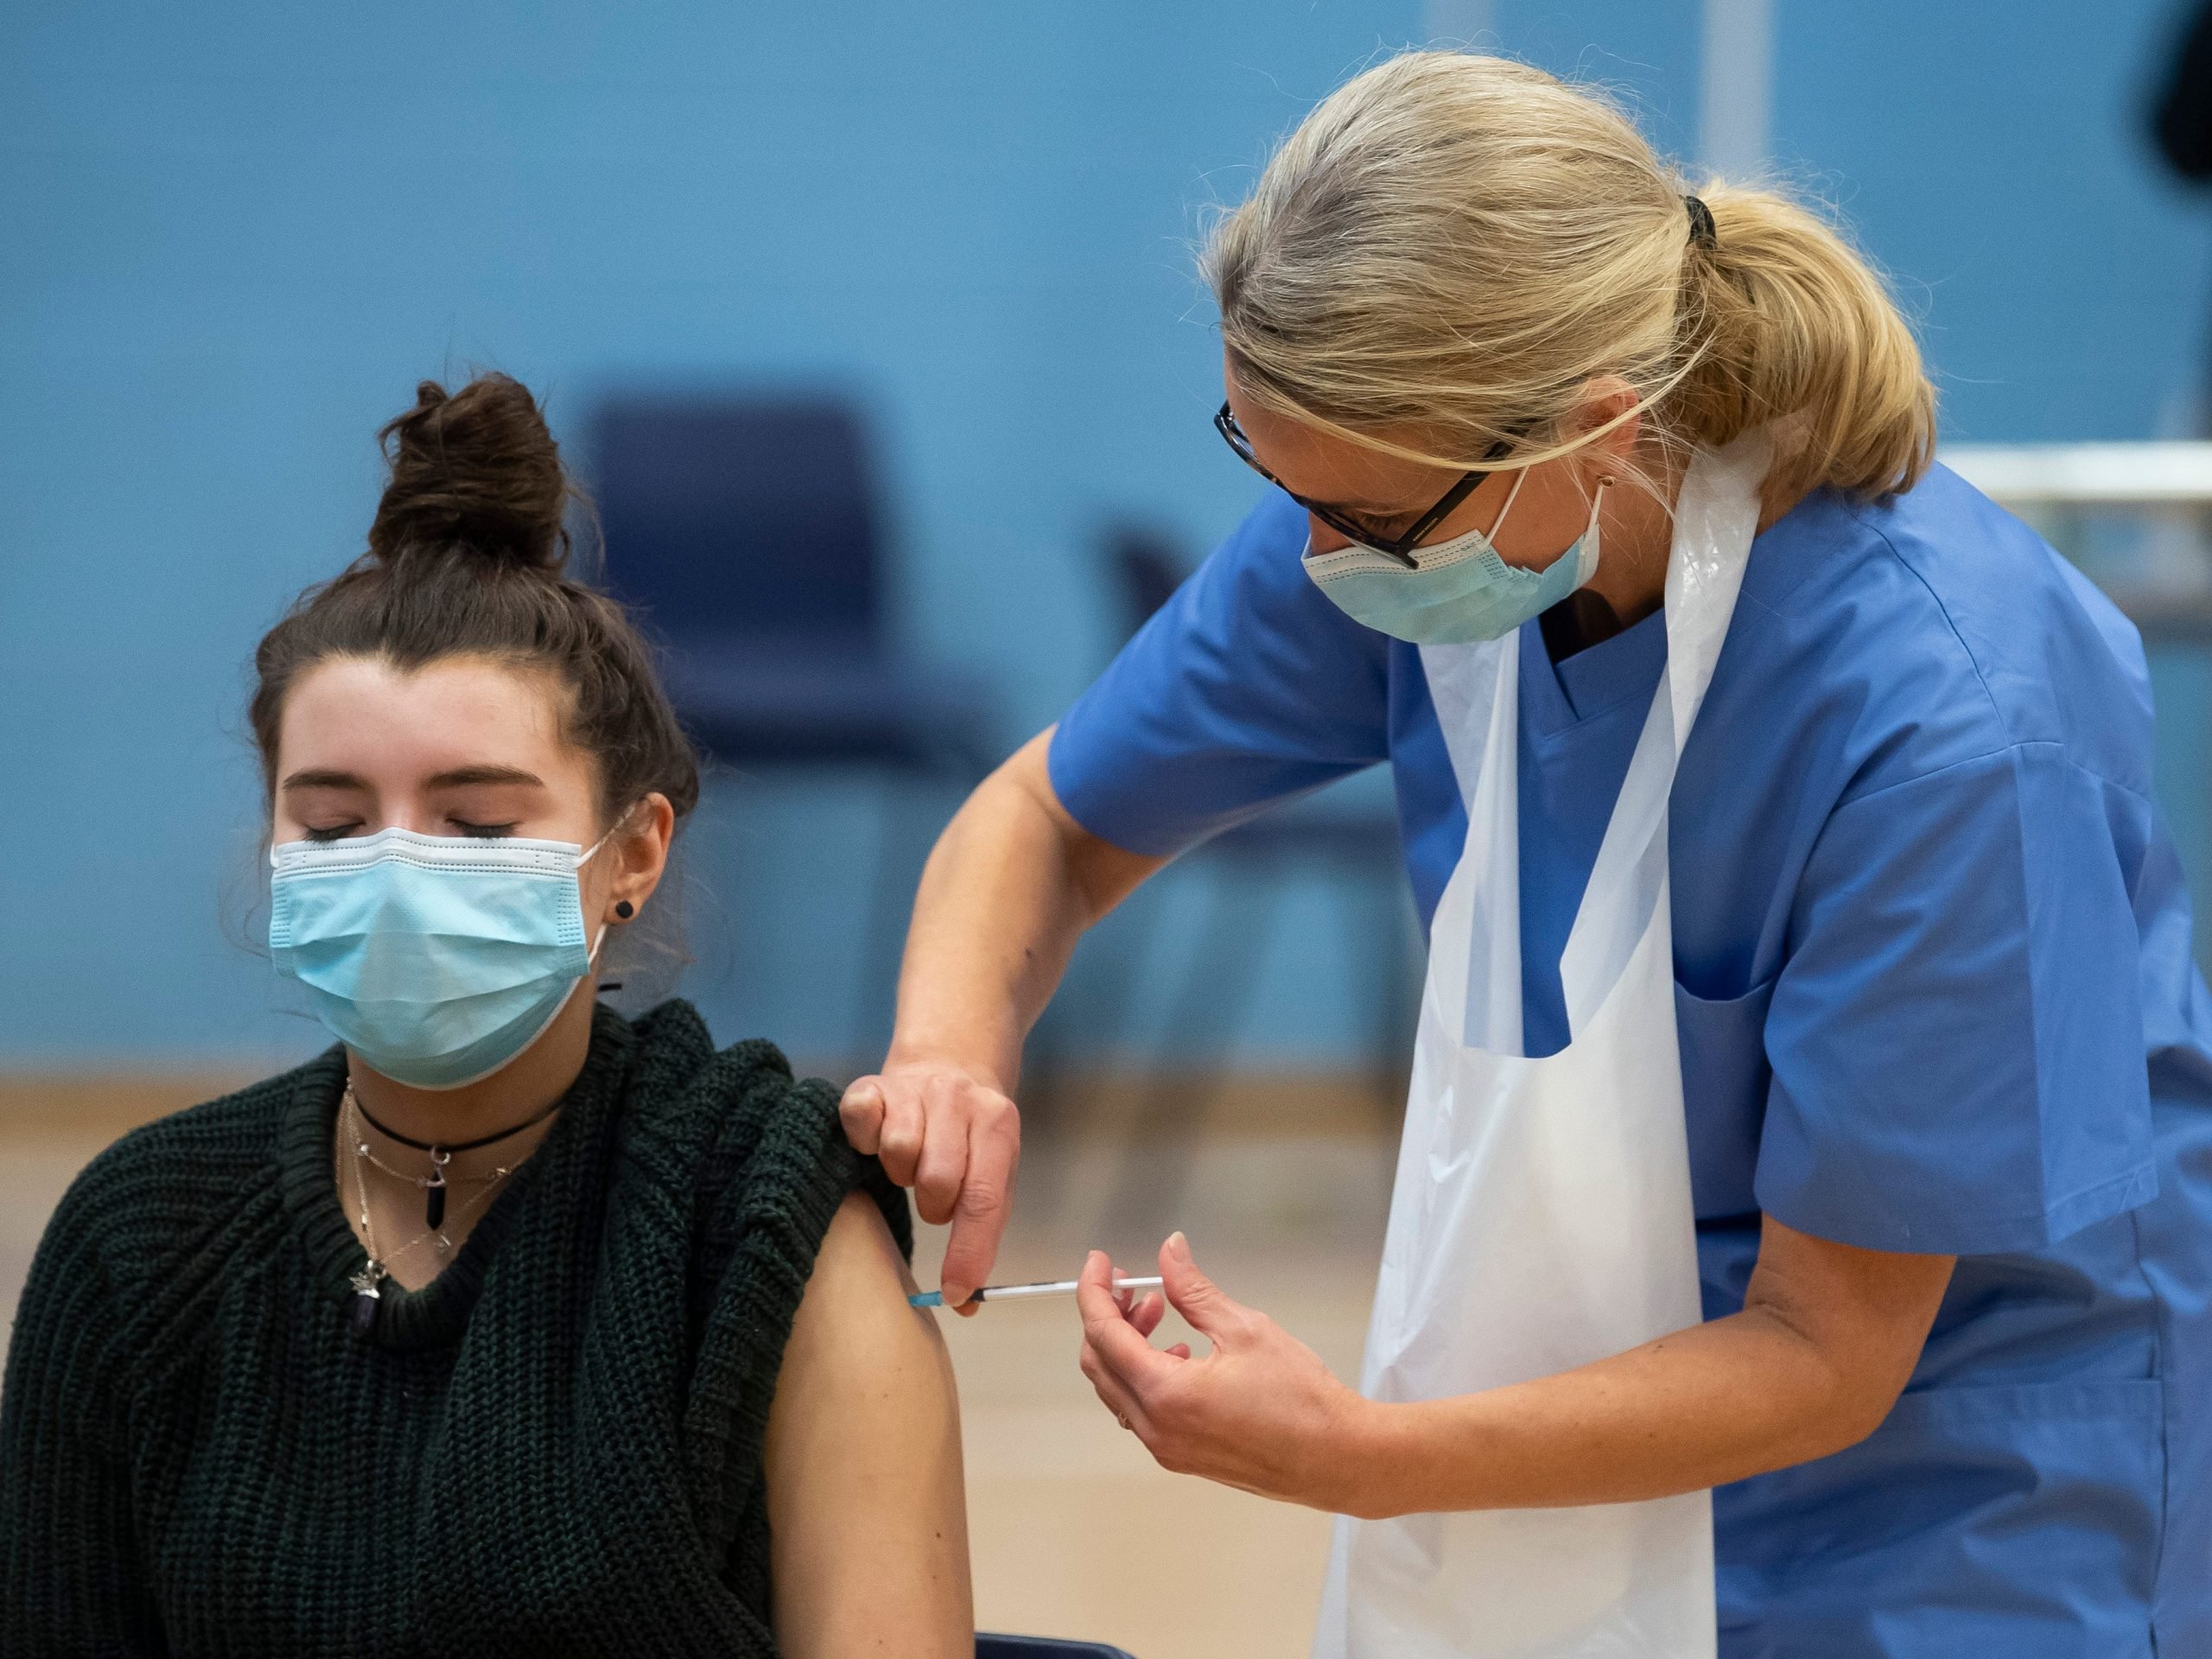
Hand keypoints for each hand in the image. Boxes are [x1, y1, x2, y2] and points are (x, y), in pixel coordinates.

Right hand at [840, 1060, 1018, 1314]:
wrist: (950, 1064)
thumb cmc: (971, 1138)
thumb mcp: (994, 1174)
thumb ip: (983, 1236)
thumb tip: (965, 1303)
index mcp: (997, 1124)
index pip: (983, 1199)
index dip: (968, 1252)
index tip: (956, 1293)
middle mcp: (957, 1098)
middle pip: (937, 1178)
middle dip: (934, 1205)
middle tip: (934, 1197)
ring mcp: (913, 1087)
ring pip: (897, 1150)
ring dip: (900, 1171)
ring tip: (910, 1162)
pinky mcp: (870, 1086)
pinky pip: (860, 1122)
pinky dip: (865, 1141)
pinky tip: (878, 1140)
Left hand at [1076, 1233, 1373, 1512]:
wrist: (1335, 1458)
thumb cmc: (1300, 1401)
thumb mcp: (1245, 1329)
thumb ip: (1195, 1291)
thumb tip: (1170, 1255)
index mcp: (1165, 1395)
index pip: (1103, 1334)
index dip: (1094, 1292)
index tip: (1100, 1263)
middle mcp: (1156, 1428)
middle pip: (1100, 1363)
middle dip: (1109, 1317)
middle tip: (1132, 1286)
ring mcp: (1167, 1447)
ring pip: (1118, 1388)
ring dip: (1127, 1345)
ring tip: (1161, 1311)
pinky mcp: (1182, 1455)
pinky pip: (1142, 1410)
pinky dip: (1146, 1373)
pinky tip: (1181, 1352)